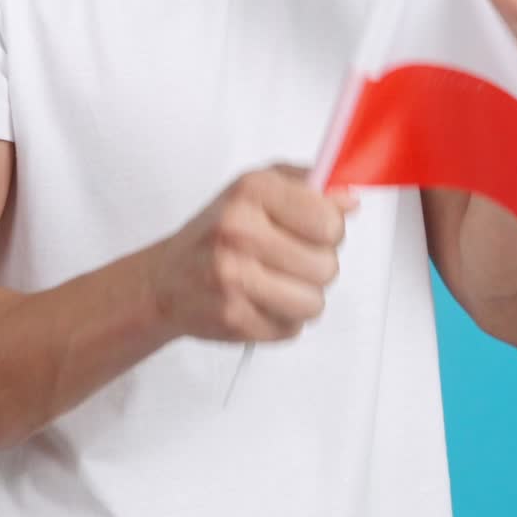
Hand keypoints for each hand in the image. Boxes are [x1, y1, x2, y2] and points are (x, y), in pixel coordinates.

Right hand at [150, 166, 357, 343]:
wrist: (166, 279)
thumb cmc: (218, 230)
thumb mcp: (260, 189)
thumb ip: (308, 187)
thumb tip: (350, 201)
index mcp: (252, 190)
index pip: (329, 221)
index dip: (330, 229)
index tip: (315, 229)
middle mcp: (239, 230)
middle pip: (327, 266)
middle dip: (317, 266)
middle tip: (290, 259)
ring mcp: (233, 277)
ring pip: (314, 303)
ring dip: (303, 297)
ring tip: (277, 282)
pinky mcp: (233, 318)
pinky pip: (292, 329)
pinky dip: (282, 319)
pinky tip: (259, 301)